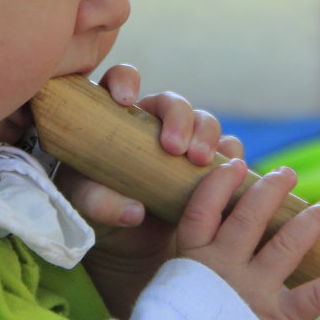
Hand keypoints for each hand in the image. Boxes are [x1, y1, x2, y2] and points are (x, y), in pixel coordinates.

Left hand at [55, 64, 242, 317]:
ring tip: (199, 161)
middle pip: (172, 102)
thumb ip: (99, 202)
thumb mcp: (88, 203)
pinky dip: (231, 157)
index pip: (122, 79)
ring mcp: (185, 139)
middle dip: (178, 119)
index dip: (125, 81)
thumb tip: (133, 211)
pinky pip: (228, 150)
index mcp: (117, 114)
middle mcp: (153, 120)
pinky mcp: (209, 162)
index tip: (126, 101)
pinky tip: (228, 172)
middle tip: (174, 148)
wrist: (129, 239)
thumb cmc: (99, 206)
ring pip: (204, 122)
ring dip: (206, 136)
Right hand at [177, 159, 319, 319]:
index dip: (220, 183)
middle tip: (288, 173)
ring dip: (311, 220)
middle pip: (248, 217)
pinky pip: (318, 294)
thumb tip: (202, 226)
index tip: (236, 164)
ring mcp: (253, 292)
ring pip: (286, 244)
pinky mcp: (280, 319)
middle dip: (271, 190)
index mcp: (192, 260)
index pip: (203, 209)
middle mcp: (223, 269)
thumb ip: (190, 263)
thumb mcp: (175, 292)